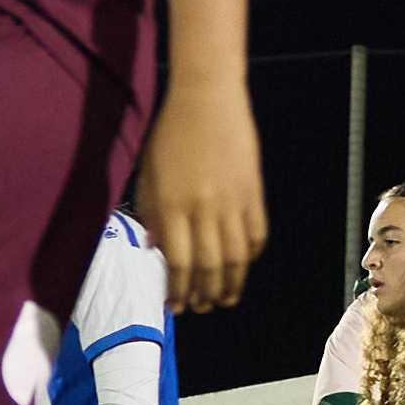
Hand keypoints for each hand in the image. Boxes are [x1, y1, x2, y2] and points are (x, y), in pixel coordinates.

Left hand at [138, 74, 267, 313]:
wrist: (207, 97)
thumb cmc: (169, 133)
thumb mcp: (148, 174)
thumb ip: (150, 213)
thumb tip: (157, 249)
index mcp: (171, 206)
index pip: (177, 263)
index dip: (177, 290)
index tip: (175, 305)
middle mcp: (202, 209)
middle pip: (208, 267)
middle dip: (204, 294)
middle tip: (201, 308)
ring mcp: (232, 201)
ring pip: (236, 258)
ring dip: (231, 284)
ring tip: (225, 298)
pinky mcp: (253, 192)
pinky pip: (256, 234)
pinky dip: (250, 255)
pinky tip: (242, 264)